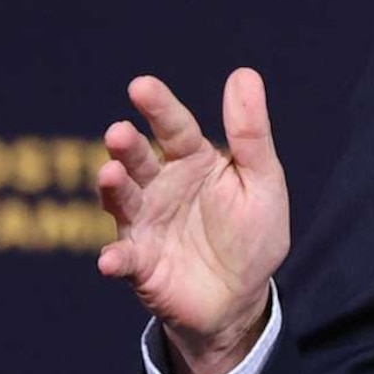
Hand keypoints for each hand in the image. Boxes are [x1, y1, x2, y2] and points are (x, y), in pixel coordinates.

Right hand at [94, 71, 288, 373]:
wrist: (241, 299)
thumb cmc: (252, 235)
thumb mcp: (262, 182)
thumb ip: (251, 134)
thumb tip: (244, 74)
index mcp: (192, 161)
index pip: (174, 127)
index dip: (158, 107)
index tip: (141, 86)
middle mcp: (160, 186)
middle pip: (138, 159)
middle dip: (126, 146)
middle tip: (119, 133)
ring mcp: (144, 224)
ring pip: (122, 200)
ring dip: (113, 188)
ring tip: (111, 175)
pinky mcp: (139, 264)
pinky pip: (124, 259)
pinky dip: (115, 259)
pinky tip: (110, 260)